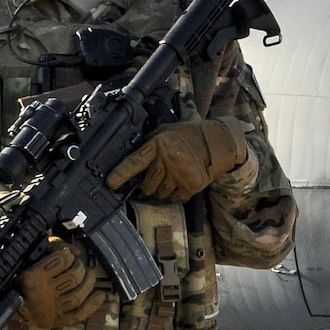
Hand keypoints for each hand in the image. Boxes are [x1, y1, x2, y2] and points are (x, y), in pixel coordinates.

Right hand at [14, 240, 105, 329]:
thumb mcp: (29, 258)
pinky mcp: (56, 321)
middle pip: (74, 277)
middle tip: (78, 266)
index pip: (63, 259)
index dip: (69, 254)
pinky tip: (101, 296)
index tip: (68, 256)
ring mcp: (51, 309)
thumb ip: (50, 248)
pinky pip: (78, 314)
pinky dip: (92, 306)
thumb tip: (73, 249)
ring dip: (88, 283)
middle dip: (80, 268)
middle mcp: (43, 293)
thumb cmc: (20, 279)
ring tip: (89, 276)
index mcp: (34, 276)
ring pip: (78, 295)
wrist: (5, 305)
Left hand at [107, 119, 248, 202]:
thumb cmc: (190, 135)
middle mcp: (169, 160)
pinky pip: (176, 198)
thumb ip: (150, 143)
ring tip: (171, 177)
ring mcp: (181, 174)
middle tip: (154, 177)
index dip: (121, 173)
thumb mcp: (166, 131)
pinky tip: (180, 182)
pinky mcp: (192, 185)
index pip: (135, 161)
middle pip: (147, 184)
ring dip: (162, 189)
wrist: (219, 141)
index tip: (110, 183)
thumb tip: (131, 157)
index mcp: (160, 144)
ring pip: (160, 193)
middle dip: (147, 184)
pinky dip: (176, 194)